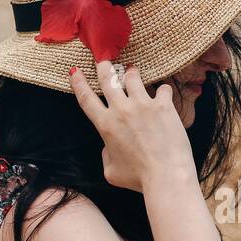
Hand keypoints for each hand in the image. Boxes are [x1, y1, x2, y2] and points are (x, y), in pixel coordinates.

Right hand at [68, 61, 197, 192]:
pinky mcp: (163, 106)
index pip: (86, 98)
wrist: (165, 175)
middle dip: (104, 67)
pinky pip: (163, 89)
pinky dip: (163, 91)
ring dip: (131, 73)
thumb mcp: (111, 172)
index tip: (75, 70)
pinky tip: (164, 95)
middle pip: (108, 79)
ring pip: (133, 77)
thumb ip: (106, 156)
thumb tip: (109, 147)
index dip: (78, 82)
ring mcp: (142, 105)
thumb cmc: (138, 179)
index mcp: (105, 125)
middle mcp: (121, 110)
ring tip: (133, 72)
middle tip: (104, 61)